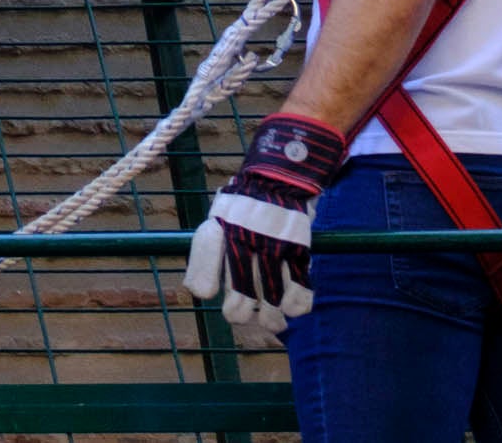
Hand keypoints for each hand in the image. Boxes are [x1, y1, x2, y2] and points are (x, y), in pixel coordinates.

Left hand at [183, 112, 342, 336]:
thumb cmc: (239, 209)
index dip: (217, 294)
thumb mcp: (213, 225)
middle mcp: (249, 242)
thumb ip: (204, 258)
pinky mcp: (300, 251)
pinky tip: (291, 308)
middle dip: (242, 315)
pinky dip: (299, 306)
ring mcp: (277, 248)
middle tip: (243, 316)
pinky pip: (302, 288)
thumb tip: (198, 294)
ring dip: (272, 319)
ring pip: (275, 300)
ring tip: (271, 322)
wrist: (277, 179)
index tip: (216, 300)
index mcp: (224, 232)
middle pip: (246, 296)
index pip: (218, 271)